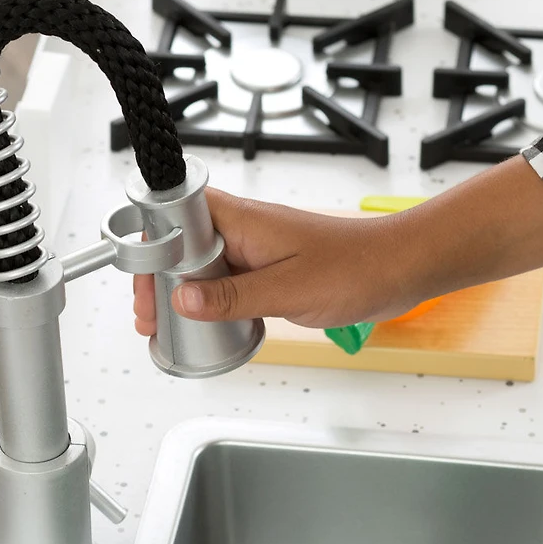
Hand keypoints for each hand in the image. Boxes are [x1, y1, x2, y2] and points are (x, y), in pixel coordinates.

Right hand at [133, 187, 415, 335]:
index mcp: (244, 220)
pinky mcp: (267, 267)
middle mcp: (244, 229)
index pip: (177, 217)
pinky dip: (210, 300)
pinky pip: (226, 279)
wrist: (398, 269)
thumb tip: (183, 300)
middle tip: (150, 316)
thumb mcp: (288, 289)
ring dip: (182, 293)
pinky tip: (205, 323)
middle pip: (181, 245)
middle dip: (160, 280)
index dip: (153, 249)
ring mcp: (255, 248)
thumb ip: (232, 296)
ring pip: (202, 264)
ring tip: (167, 325)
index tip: (144, 285)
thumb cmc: (356, 267)